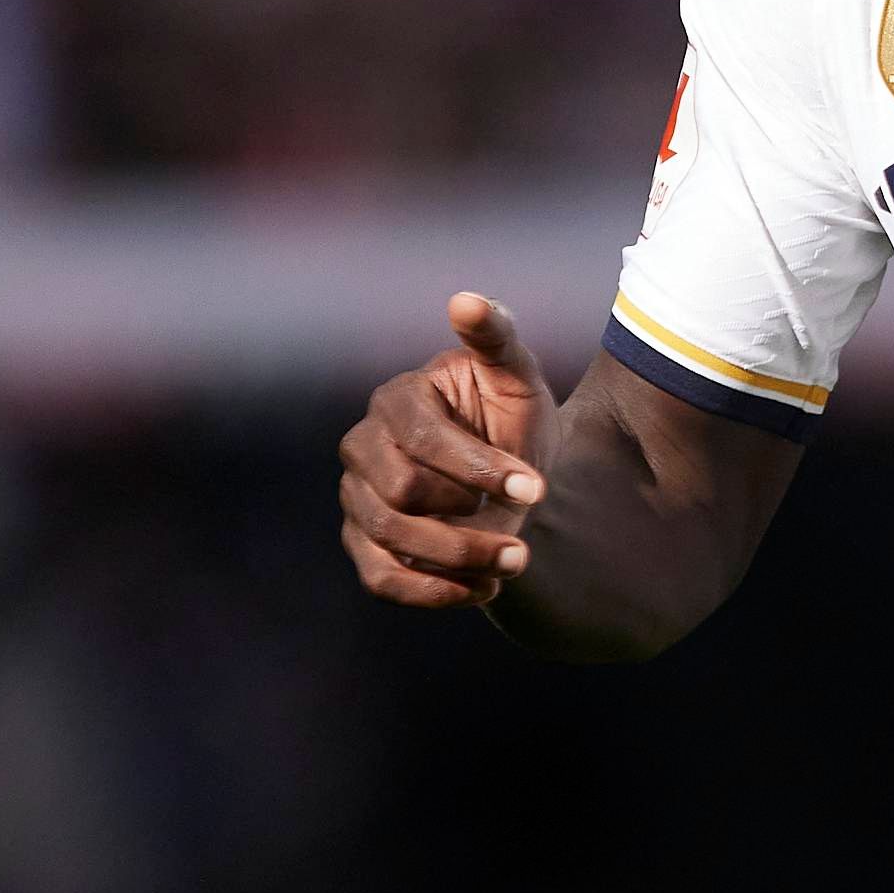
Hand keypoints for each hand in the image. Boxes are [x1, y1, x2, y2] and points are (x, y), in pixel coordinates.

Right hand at [338, 293, 557, 608]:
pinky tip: (484, 587)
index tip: (537, 488)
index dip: (480, 468)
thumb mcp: (516, 377)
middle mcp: (362, 447)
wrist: (511, 475)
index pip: (424, 440)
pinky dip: (434, 593)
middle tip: (528, 527)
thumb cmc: (511, 417)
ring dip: (462, 559)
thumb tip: (466, 300)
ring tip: (517, 561)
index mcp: (395, 400)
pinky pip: (381, 580)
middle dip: (470, 520)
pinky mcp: (363, 543)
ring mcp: (356, 498)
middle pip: (401, 495)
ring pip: (392, 541)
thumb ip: (496, 337)